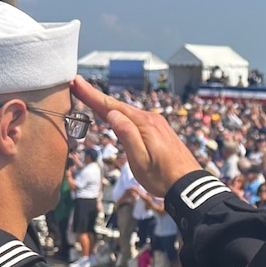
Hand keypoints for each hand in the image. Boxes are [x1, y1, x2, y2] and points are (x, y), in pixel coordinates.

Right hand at [72, 77, 200, 198]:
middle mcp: (151, 119)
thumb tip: (112, 114)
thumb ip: (127, 135)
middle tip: (78, 85)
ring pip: (127, 112)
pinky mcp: (159, 130)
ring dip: (108, 105)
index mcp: (144, 124)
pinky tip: (114, 114)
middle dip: (97, 97)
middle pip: (118, 106)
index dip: (92, 95)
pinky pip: (135, 118)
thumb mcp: (140, 160)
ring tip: (90, 97)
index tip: (77, 82)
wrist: (188, 184)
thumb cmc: (163, 176)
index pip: (112, 107)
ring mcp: (157, 124)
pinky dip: (121, 114)